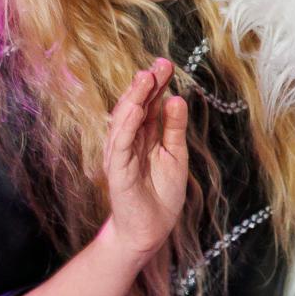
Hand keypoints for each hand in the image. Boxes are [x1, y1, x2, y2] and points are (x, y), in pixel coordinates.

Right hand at [104, 58, 189, 266]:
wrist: (150, 231)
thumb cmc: (161, 194)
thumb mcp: (175, 155)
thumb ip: (173, 128)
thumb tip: (177, 98)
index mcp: (144, 136)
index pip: (149, 104)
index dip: (156, 84)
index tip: (166, 63)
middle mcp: (129, 141)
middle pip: (135, 106)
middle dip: (146, 84)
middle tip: (159, 64)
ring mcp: (121, 155)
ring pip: (124, 121)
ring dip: (134, 98)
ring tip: (146, 78)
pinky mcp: (117, 171)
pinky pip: (120, 145)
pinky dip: (126, 125)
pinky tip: (135, 108)